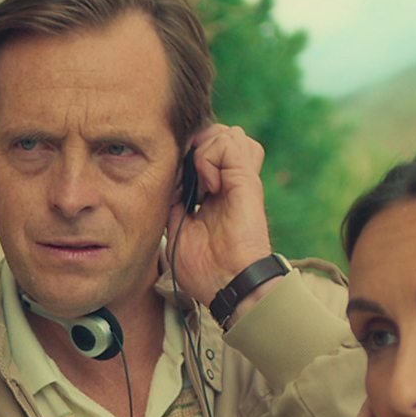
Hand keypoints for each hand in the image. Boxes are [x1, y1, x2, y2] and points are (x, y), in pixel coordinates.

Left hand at [165, 123, 275, 305]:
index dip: (185, 155)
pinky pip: (230, 143)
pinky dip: (210, 158)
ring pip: (229, 133)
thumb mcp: (177, 231)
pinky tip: (209, 186)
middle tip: (185, 178)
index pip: (205, 150)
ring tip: (200, 182)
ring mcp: (240, 179)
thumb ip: (174, 204)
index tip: (172, 183)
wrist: (228, 284)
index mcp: (216, 192)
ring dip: (205, 150)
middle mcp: (231, 181)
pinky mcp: (247, 180)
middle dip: (195, 147)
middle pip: (219, 134)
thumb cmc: (205, 269)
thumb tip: (169, 182)